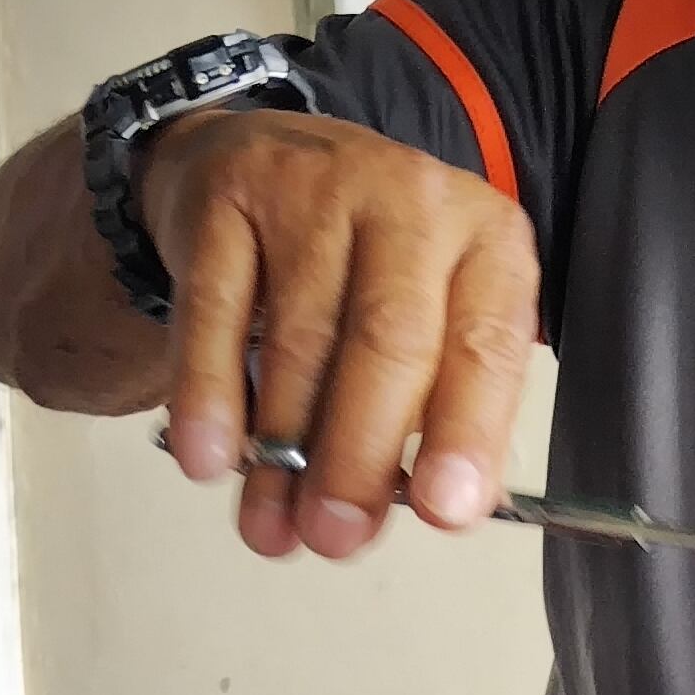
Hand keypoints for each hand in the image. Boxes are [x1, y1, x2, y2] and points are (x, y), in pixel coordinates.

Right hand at [148, 109, 540, 561]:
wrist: (265, 157)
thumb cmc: (367, 271)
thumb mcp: (433, 320)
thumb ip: (435, 410)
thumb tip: (427, 511)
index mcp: (485, 242)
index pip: (486, 343)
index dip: (467, 431)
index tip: (443, 512)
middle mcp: (411, 201)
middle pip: (389, 339)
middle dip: (359, 454)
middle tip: (335, 537)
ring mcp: (317, 188)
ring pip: (301, 335)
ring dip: (283, 450)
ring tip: (270, 528)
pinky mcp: (230, 193)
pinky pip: (215, 309)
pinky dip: (209, 393)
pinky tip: (208, 459)